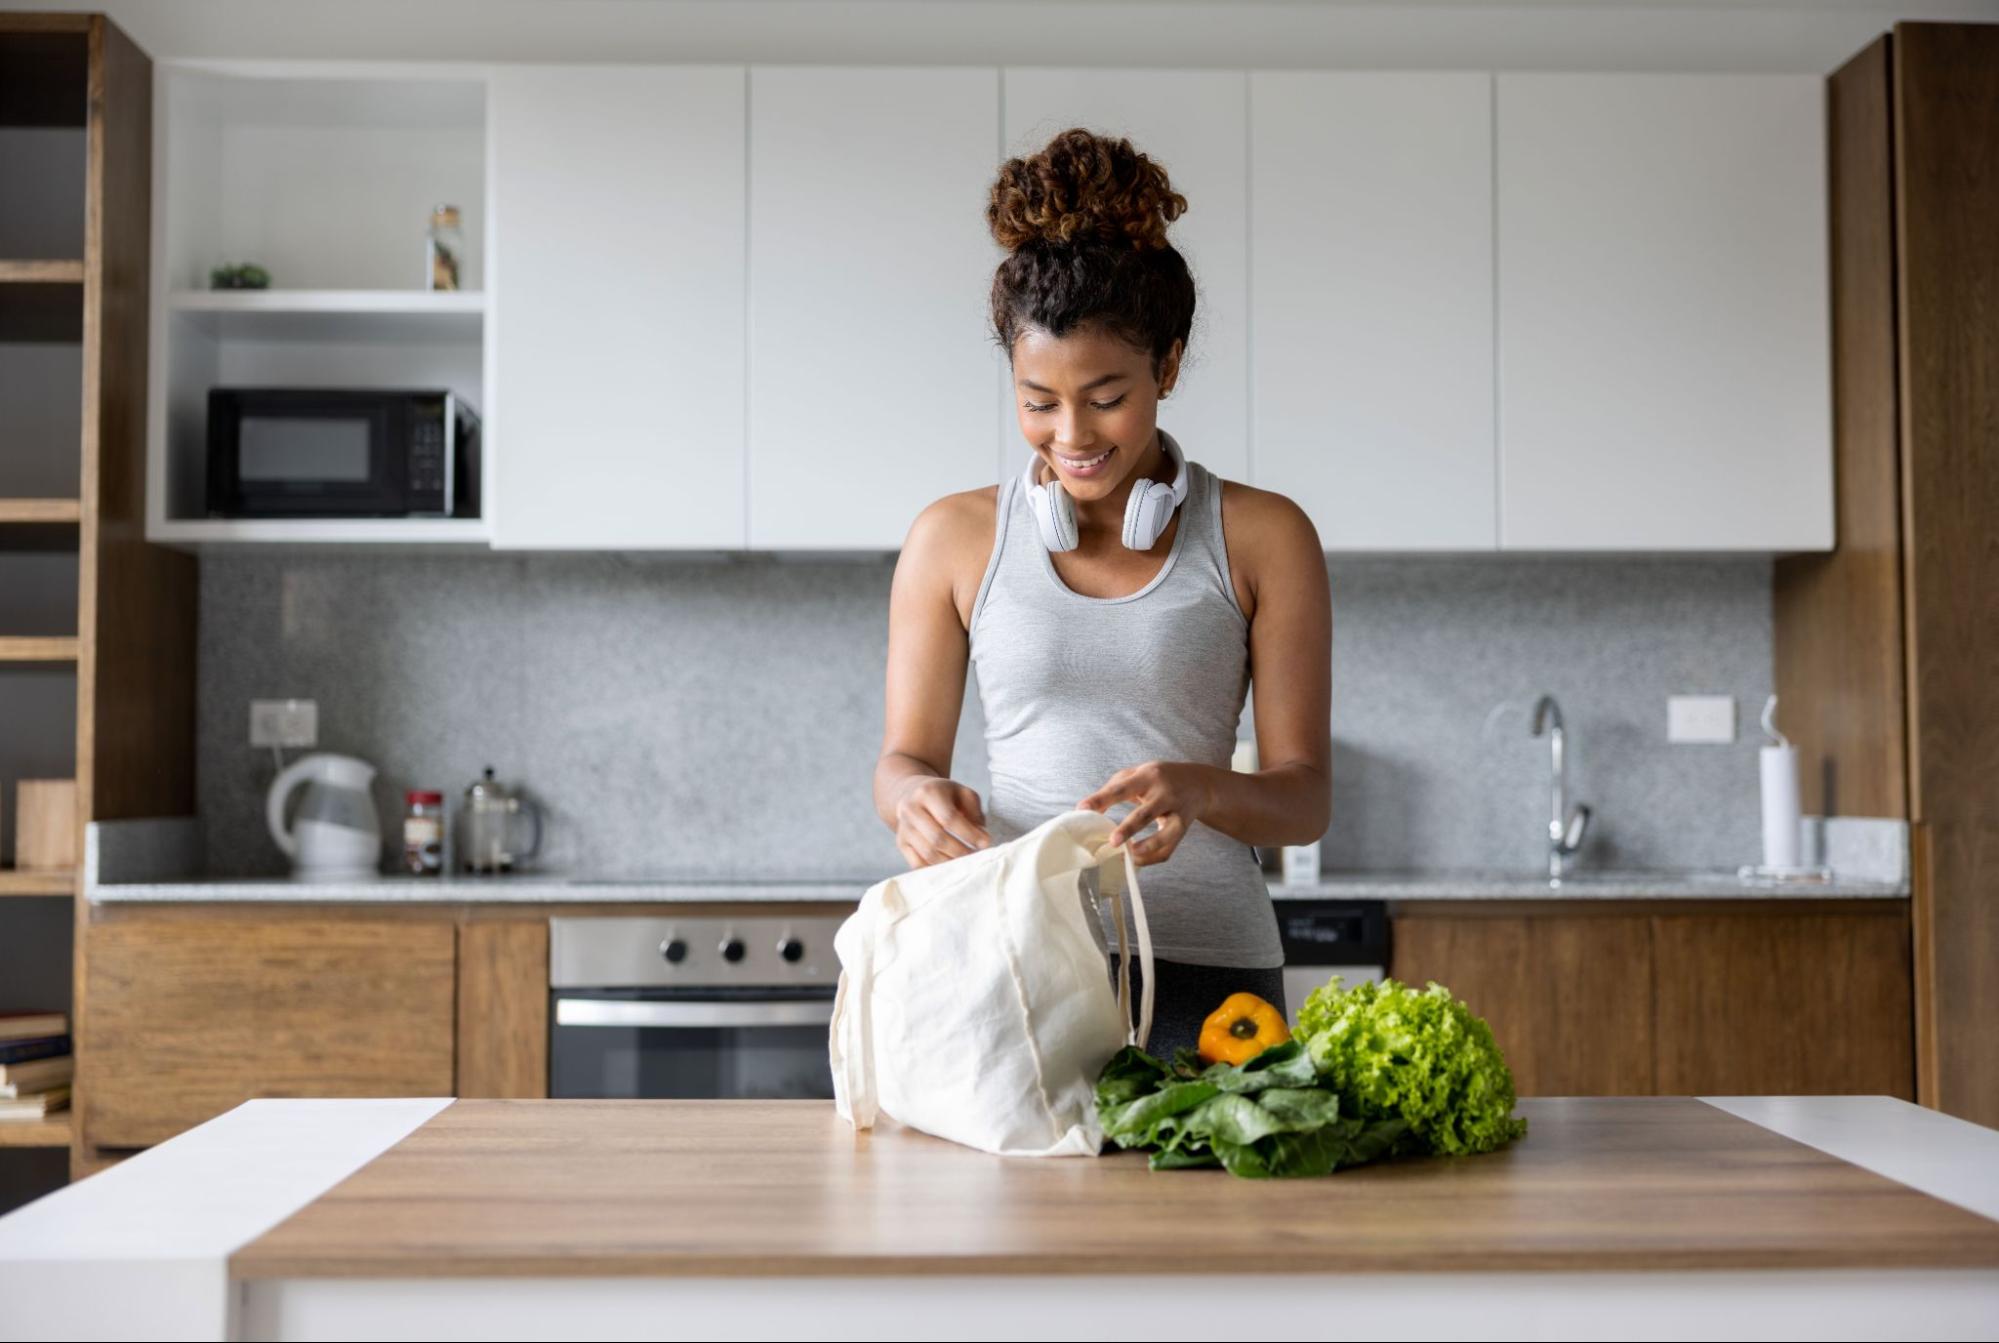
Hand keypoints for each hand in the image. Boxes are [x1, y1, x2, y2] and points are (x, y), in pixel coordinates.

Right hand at [892, 776, 991, 868]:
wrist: (910, 793)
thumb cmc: (943, 795)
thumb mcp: (962, 793)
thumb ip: (975, 813)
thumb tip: (982, 839)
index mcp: (928, 793)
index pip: (949, 818)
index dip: (969, 834)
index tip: (986, 843)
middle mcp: (911, 809)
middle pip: (937, 839)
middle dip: (961, 851)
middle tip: (977, 856)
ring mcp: (903, 828)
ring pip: (928, 853)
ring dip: (951, 862)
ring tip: (967, 863)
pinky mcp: (901, 843)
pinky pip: (917, 863)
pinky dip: (936, 869)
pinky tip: (951, 867)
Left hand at [1077, 760, 1216, 866]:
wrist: (1199, 784)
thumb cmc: (1160, 779)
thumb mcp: (1139, 773)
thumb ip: (1113, 787)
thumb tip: (1089, 810)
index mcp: (1148, 777)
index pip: (1121, 788)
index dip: (1101, 798)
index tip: (1082, 809)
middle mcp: (1165, 794)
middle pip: (1146, 813)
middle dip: (1129, 828)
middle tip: (1112, 842)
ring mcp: (1177, 812)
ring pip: (1165, 835)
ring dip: (1147, 847)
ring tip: (1129, 855)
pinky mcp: (1183, 828)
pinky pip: (1169, 849)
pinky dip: (1152, 857)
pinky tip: (1136, 860)